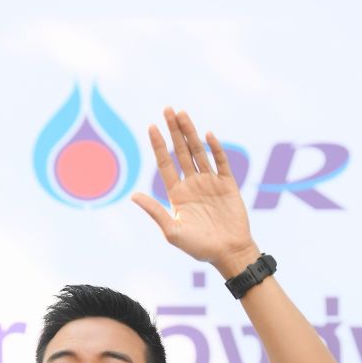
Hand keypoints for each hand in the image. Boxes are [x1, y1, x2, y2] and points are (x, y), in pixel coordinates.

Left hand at [131, 106, 257, 272]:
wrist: (228, 253)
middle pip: (181, 152)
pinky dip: (215, 148)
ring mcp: (210, 182)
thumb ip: (155, 211)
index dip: (159, 145)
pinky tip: (207, 135)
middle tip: (167, 109)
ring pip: (198, 152)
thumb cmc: (199, 248)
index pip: (166, 164)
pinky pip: (221, 162)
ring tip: (182, 113)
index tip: (151, 126)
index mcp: (177, 194)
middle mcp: (192, 184)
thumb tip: (133, 195)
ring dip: (191, 133)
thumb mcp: (172, 231)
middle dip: (174, 131)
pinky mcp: (228, 184)